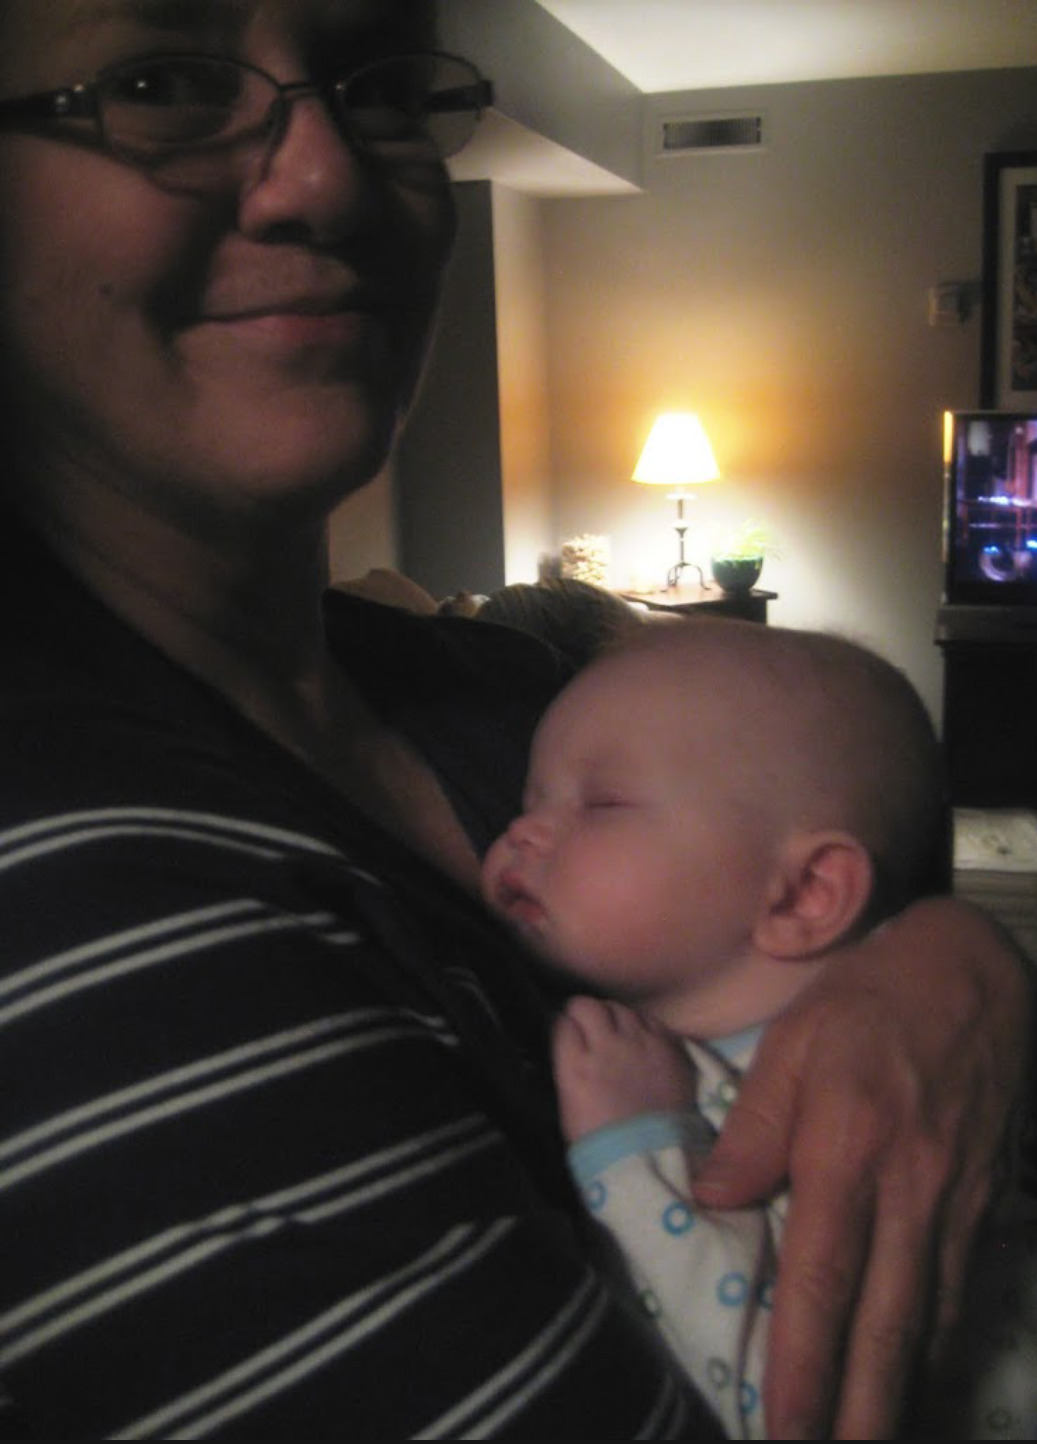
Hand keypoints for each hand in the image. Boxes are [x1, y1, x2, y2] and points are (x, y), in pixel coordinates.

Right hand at [552, 996, 696, 1141]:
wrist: (651, 1159)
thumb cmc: (602, 1143)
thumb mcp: (569, 1107)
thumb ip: (568, 1069)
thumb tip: (569, 1049)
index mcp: (576, 1067)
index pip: (560, 1023)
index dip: (560, 1023)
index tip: (563, 1029)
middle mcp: (607, 1047)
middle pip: (588, 1006)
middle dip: (581, 1011)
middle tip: (584, 1022)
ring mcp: (640, 1044)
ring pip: (619, 1008)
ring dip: (611, 1015)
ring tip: (612, 1028)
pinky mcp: (668, 1048)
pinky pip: (649, 1019)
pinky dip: (639, 1024)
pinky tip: (638, 1036)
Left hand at [691, 897, 1033, 1438]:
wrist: (974, 973)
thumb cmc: (868, 1001)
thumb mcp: (792, 1043)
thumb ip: (753, 1127)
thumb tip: (713, 1198)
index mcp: (846, 1151)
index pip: (822, 1281)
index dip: (804, 1366)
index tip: (783, 1432)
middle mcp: (908, 1192)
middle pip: (887, 1326)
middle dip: (863, 1412)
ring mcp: (955, 1201)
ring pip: (931, 1319)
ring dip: (904, 1392)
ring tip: (876, 1438)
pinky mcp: (985, 1198)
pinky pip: (964, 1288)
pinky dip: (943, 1344)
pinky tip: (925, 1375)